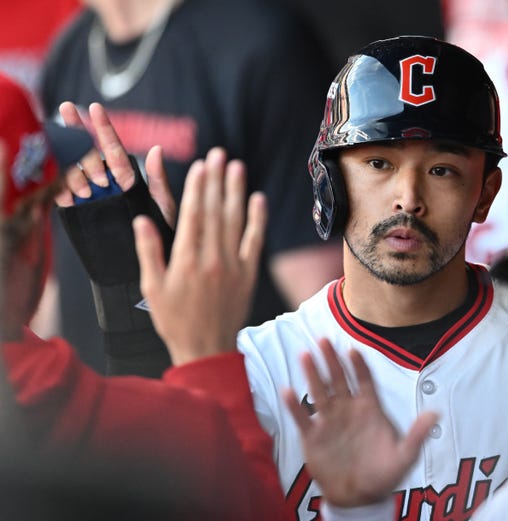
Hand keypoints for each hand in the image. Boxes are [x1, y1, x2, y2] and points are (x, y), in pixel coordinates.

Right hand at [55, 102, 176, 226]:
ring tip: (91, 192)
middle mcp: (106, 183)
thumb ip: (159, 181)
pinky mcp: (77, 213)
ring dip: (76, 173)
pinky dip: (60, 188)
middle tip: (82, 140)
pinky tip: (68, 193)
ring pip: (73, 171)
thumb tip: (157, 150)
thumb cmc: (162, 235)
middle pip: (87, 153)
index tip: (93, 107)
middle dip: (82, 141)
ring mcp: (90, 197)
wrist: (147, 265)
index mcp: (127, 178)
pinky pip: (60, 194)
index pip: (113, 147)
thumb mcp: (165, 208)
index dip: (102, 127)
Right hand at [132, 147, 266, 364]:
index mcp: (186, 261)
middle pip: (215, 211)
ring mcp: (233, 266)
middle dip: (216, 180)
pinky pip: (254, 241)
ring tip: (237, 166)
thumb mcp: (153, 288)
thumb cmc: (174, 320)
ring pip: (236, 221)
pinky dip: (257, 219)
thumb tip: (142, 219)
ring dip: (236, 192)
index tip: (200, 165)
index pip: (193, 215)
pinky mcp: (248, 274)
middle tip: (219, 153)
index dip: (197, 188)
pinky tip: (258, 199)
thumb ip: (149, 252)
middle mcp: (212, 259)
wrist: (207, 349)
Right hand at [282, 339, 437, 507]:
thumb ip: (417, 435)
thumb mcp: (404, 456)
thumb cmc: (384, 474)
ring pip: (319, 392)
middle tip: (324, 340)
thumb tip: (435, 414)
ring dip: (312, 374)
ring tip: (305, 355)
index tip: (352, 349)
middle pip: (340, 379)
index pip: (365, 380)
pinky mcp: (313, 437)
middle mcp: (348, 409)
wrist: (359, 497)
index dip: (359, 365)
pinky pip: (302, 418)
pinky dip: (293, 406)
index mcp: (370, 409)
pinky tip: (287, 391)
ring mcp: (329, 421)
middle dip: (332, 359)